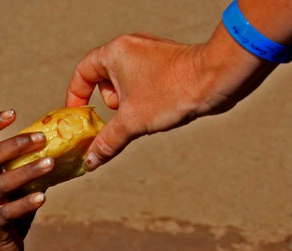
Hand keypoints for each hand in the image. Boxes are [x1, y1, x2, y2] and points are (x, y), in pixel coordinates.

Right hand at [0, 110, 56, 250]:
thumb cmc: (7, 214)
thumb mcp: (14, 188)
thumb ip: (27, 168)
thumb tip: (63, 147)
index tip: (12, 112)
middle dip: (15, 144)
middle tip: (41, 137)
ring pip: (2, 183)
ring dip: (27, 171)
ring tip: (50, 163)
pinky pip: (9, 211)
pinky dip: (26, 203)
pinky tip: (43, 197)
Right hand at [64, 31, 272, 169]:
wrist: (216, 80)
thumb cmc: (171, 93)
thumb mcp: (132, 122)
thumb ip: (107, 142)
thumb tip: (90, 161)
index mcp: (114, 53)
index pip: (82, 73)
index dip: (76, 97)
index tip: (80, 117)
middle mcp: (129, 47)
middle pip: (103, 81)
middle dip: (112, 104)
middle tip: (124, 115)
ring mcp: (149, 53)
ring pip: (125, 84)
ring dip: (130, 104)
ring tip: (148, 111)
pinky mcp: (165, 62)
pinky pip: (143, 82)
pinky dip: (144, 99)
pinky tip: (160, 107)